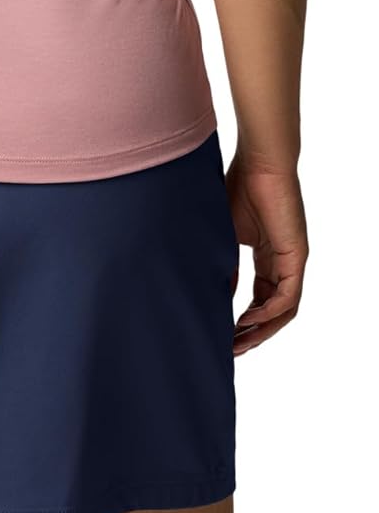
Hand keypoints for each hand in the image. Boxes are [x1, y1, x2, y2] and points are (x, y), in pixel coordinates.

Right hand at [225, 156, 307, 355]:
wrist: (258, 162)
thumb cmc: (238, 188)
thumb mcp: (224, 239)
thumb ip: (223, 270)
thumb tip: (216, 299)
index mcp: (268, 258)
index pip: (260, 300)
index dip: (244, 322)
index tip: (223, 336)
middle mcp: (283, 263)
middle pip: (274, 312)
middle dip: (252, 334)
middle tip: (230, 350)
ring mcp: (292, 261)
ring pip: (283, 311)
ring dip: (262, 331)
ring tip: (238, 343)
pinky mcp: (295, 256)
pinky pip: (287, 297)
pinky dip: (268, 313)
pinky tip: (246, 321)